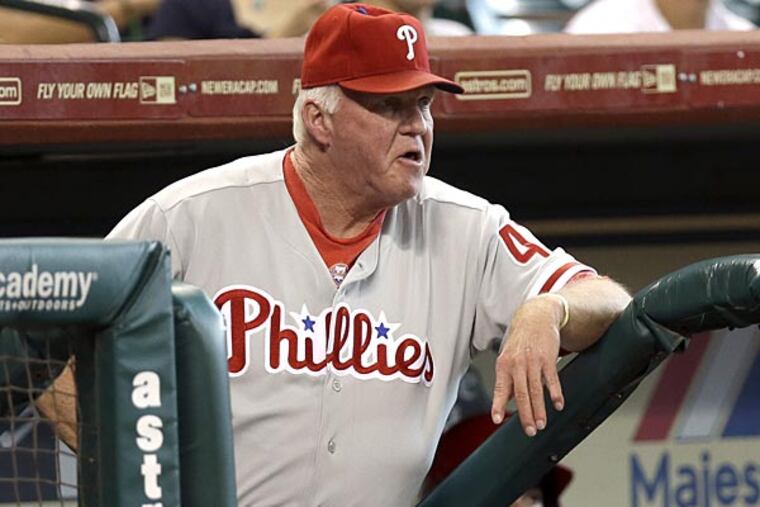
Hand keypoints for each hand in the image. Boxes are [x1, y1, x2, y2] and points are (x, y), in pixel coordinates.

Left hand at [491, 296, 564, 436]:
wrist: (536, 317)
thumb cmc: (520, 340)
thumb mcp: (508, 357)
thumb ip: (509, 380)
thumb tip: (507, 401)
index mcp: (504, 365)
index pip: (501, 389)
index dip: (498, 405)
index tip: (497, 420)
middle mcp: (517, 364)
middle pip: (521, 394)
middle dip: (526, 415)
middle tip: (530, 431)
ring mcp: (533, 361)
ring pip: (536, 390)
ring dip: (540, 409)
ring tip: (542, 424)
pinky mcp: (548, 358)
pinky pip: (552, 379)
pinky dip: (555, 393)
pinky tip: (558, 404)